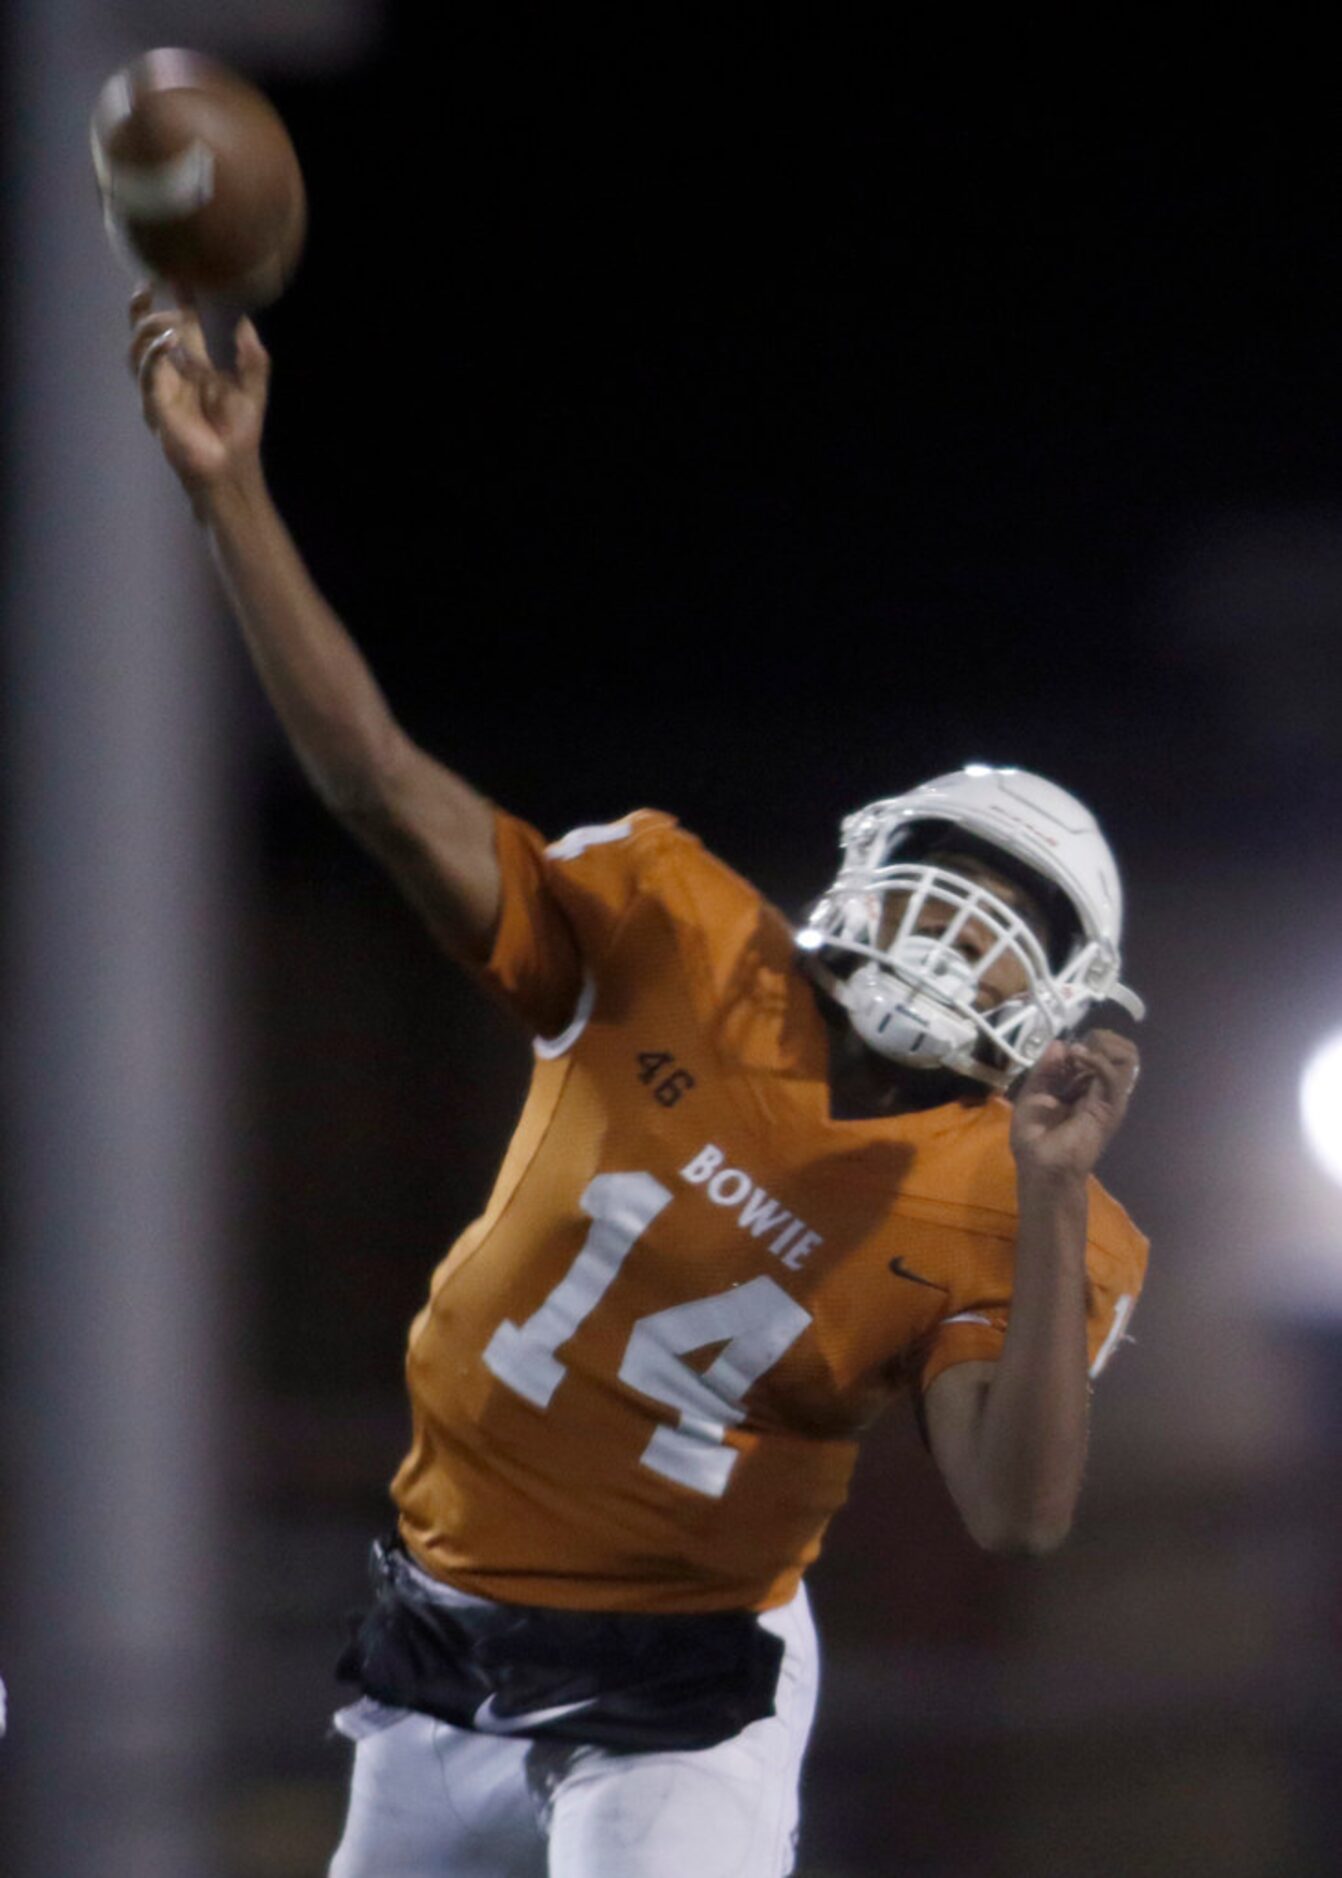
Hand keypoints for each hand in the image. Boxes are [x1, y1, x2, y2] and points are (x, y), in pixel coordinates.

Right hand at [127, 283, 268, 499]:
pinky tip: (168, 340)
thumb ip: (253, 357)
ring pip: (138, 349)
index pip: (181, 325)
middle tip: (153, 285)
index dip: (178, 300)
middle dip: (145, 308)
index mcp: (195, 366)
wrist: (231, 468)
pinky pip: (147, 374)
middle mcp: (173, 373)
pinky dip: (153, 355)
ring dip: (148, 328)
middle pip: (148, 332)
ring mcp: (161, 388)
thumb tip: (245, 322)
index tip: (179, 276)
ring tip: (167, 318)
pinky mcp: (156, 405)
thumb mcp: (254, 388)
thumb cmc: (240, 432)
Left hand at [1009, 1028, 1139, 1181]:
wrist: (1043, 1168)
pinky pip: (1115, 1074)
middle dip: (1100, 1039)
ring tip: (1080, 1054)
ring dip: (1102, 1046)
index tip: (1063, 1051)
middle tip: (1077, 1049)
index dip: (1082, 1044)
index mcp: (1082, 1089)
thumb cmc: (1034, 1138)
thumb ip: (1046, 1069)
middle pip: (1119, 1052)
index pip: (1098, 1054)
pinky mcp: (1111, 1107)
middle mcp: (1099, 1091)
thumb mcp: (1033, 1095)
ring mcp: (1109, 1098)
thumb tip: (1061, 1043)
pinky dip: (1098, 1060)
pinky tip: (1080, 1059)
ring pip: (1126, 1057)